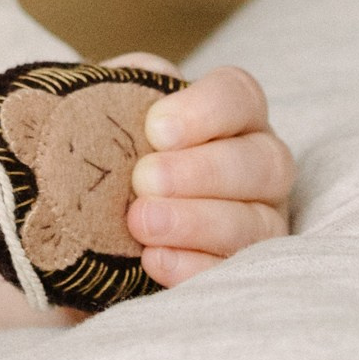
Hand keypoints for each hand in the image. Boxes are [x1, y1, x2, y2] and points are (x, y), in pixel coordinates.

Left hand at [109, 51, 294, 286]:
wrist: (94, 207)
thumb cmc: (116, 145)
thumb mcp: (115, 105)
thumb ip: (124, 88)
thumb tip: (125, 86)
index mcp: (234, 113)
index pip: (240, 96)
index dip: (205, 111)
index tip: (155, 130)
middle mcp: (260, 165)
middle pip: (264, 162)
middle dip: (201, 172)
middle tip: (144, 181)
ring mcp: (262, 220)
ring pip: (257, 224)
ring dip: (196, 223)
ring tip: (141, 224)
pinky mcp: (244, 268)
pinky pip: (234, 273)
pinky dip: (194, 268)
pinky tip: (153, 260)